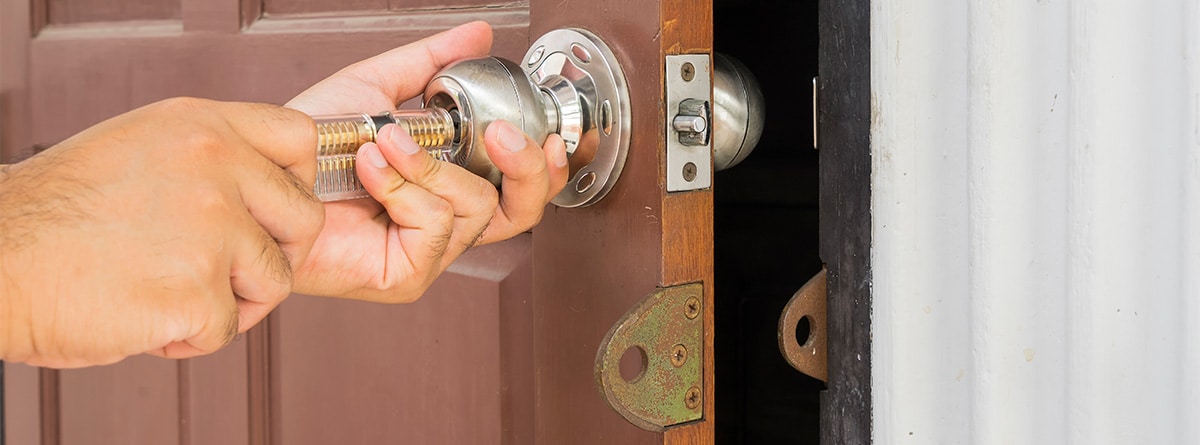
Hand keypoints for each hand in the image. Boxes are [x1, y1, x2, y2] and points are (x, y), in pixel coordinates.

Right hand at [0, 98, 322, 367]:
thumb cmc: (55, 216)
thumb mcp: (140, 149)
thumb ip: (209, 160)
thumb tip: (268, 194)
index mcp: (202, 127)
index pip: (300, 139)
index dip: (298, 182)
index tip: (271, 213)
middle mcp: (215, 168)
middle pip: (304, 219)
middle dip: (275, 255)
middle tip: (227, 275)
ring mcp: (210, 229)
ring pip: (273, 281)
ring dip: (232, 302)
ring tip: (171, 297)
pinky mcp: (196, 291)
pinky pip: (227, 329)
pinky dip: (191, 338)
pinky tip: (145, 320)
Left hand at [285, 21, 568, 301]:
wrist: (261, 173)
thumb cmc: (308, 147)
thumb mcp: (377, 88)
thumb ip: (432, 63)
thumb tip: (477, 35)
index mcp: (448, 187)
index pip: (520, 189)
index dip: (548, 167)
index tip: (550, 134)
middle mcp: (445, 224)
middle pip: (522, 211)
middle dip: (524, 167)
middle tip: (499, 133)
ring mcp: (427, 254)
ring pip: (475, 207)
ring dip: (428, 164)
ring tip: (382, 143)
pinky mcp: (405, 275)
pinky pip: (436, 224)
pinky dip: (403, 186)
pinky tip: (371, 170)